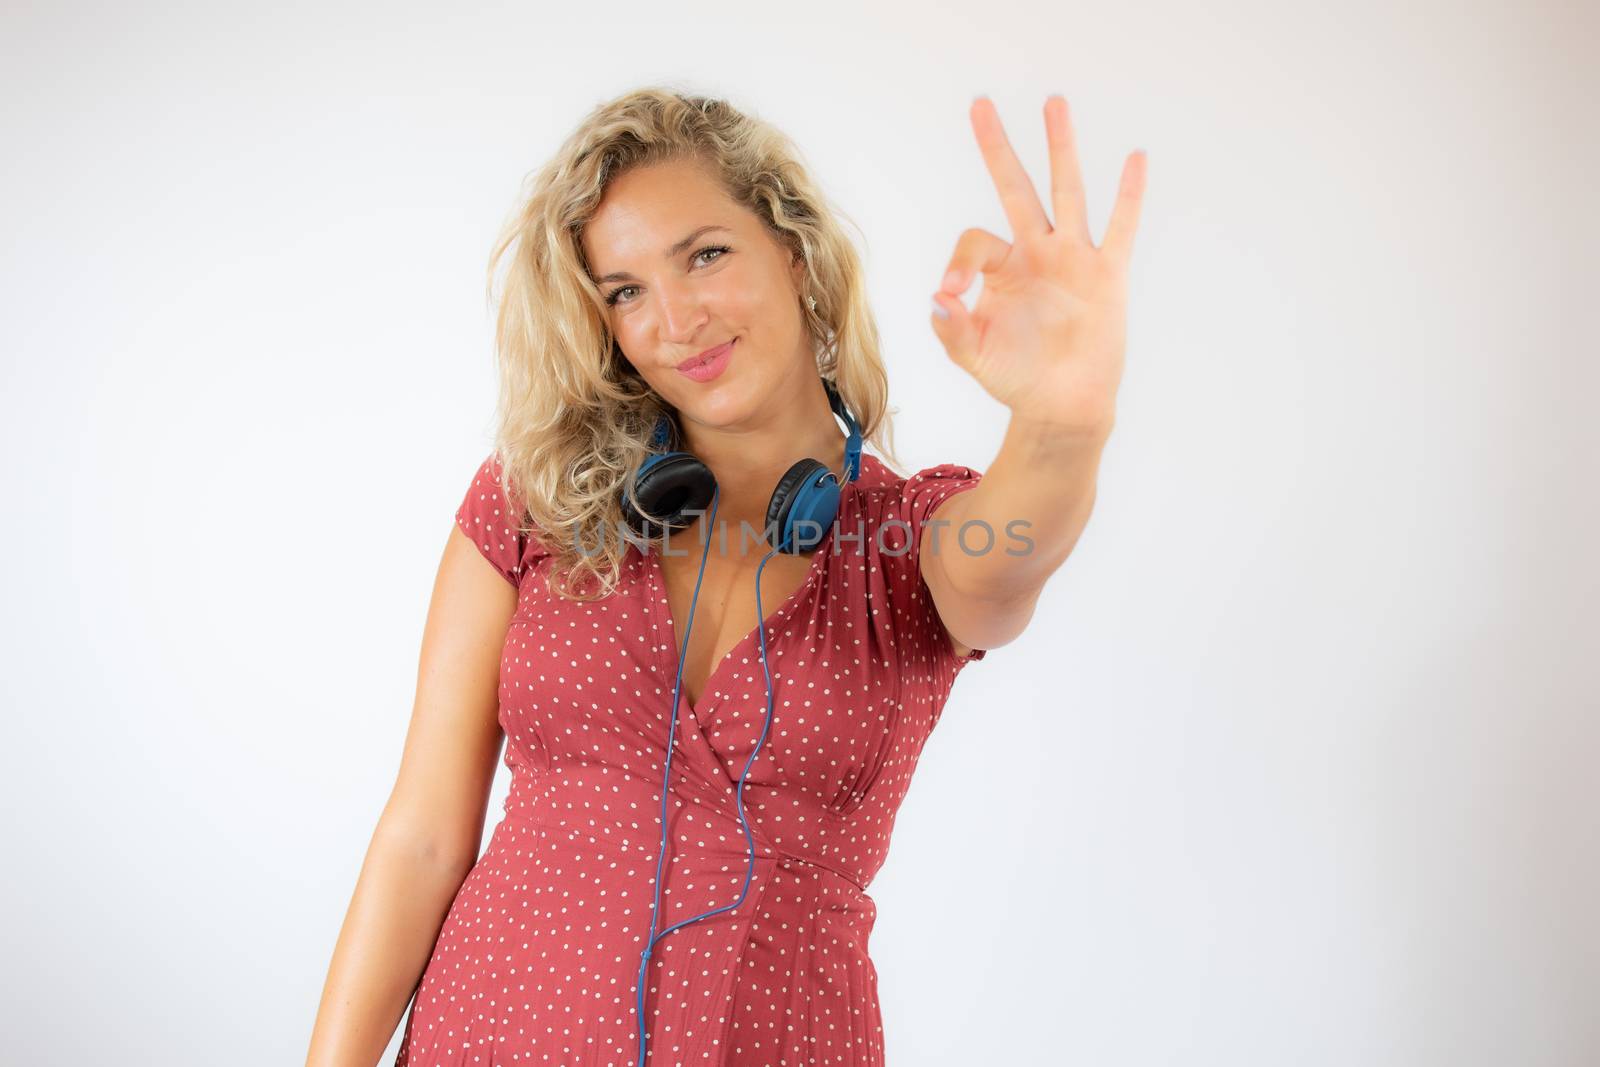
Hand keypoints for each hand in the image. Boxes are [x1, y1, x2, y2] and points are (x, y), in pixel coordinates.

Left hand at [930, 95, 1145, 436]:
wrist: (1062, 405)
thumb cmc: (1016, 378)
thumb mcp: (974, 356)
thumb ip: (952, 330)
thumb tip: (938, 299)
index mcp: (1001, 270)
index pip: (975, 241)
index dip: (959, 260)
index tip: (952, 290)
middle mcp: (1035, 253)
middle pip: (1015, 189)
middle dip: (997, 149)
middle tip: (979, 105)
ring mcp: (1072, 259)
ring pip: (1066, 192)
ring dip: (1059, 148)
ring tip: (1053, 102)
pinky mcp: (1107, 275)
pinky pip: (1120, 228)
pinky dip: (1129, 196)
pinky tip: (1135, 159)